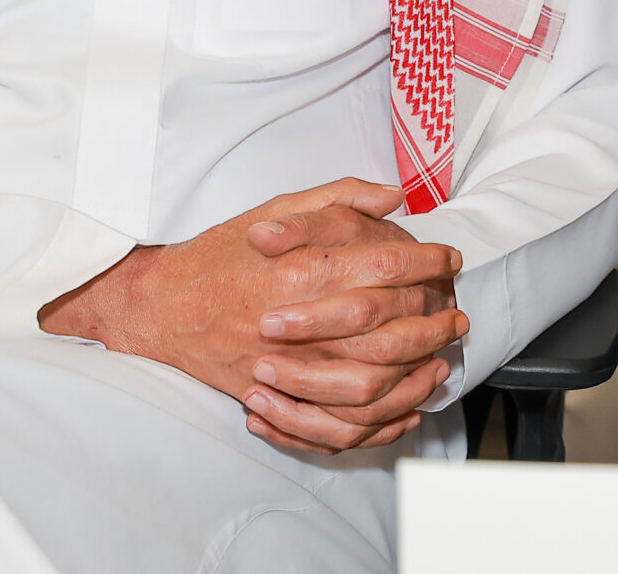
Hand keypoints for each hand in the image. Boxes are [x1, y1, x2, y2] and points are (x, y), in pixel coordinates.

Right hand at [39, 178, 466, 454]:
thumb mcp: (274, 209)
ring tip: (440, 358)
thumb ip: (336, 199)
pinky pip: (340, 423)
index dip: (427, 261)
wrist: (161, 307)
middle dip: (433, 318)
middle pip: (389, 325)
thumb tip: (393, 194)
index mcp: (300, 268)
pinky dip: (380, 419)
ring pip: (373, 380)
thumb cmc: (219, 255)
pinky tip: (405, 404)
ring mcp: (288, 366)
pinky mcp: (278, 398)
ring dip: (416, 370)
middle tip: (455, 312)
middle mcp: (299, 319)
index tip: (449, 260)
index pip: (385, 263)